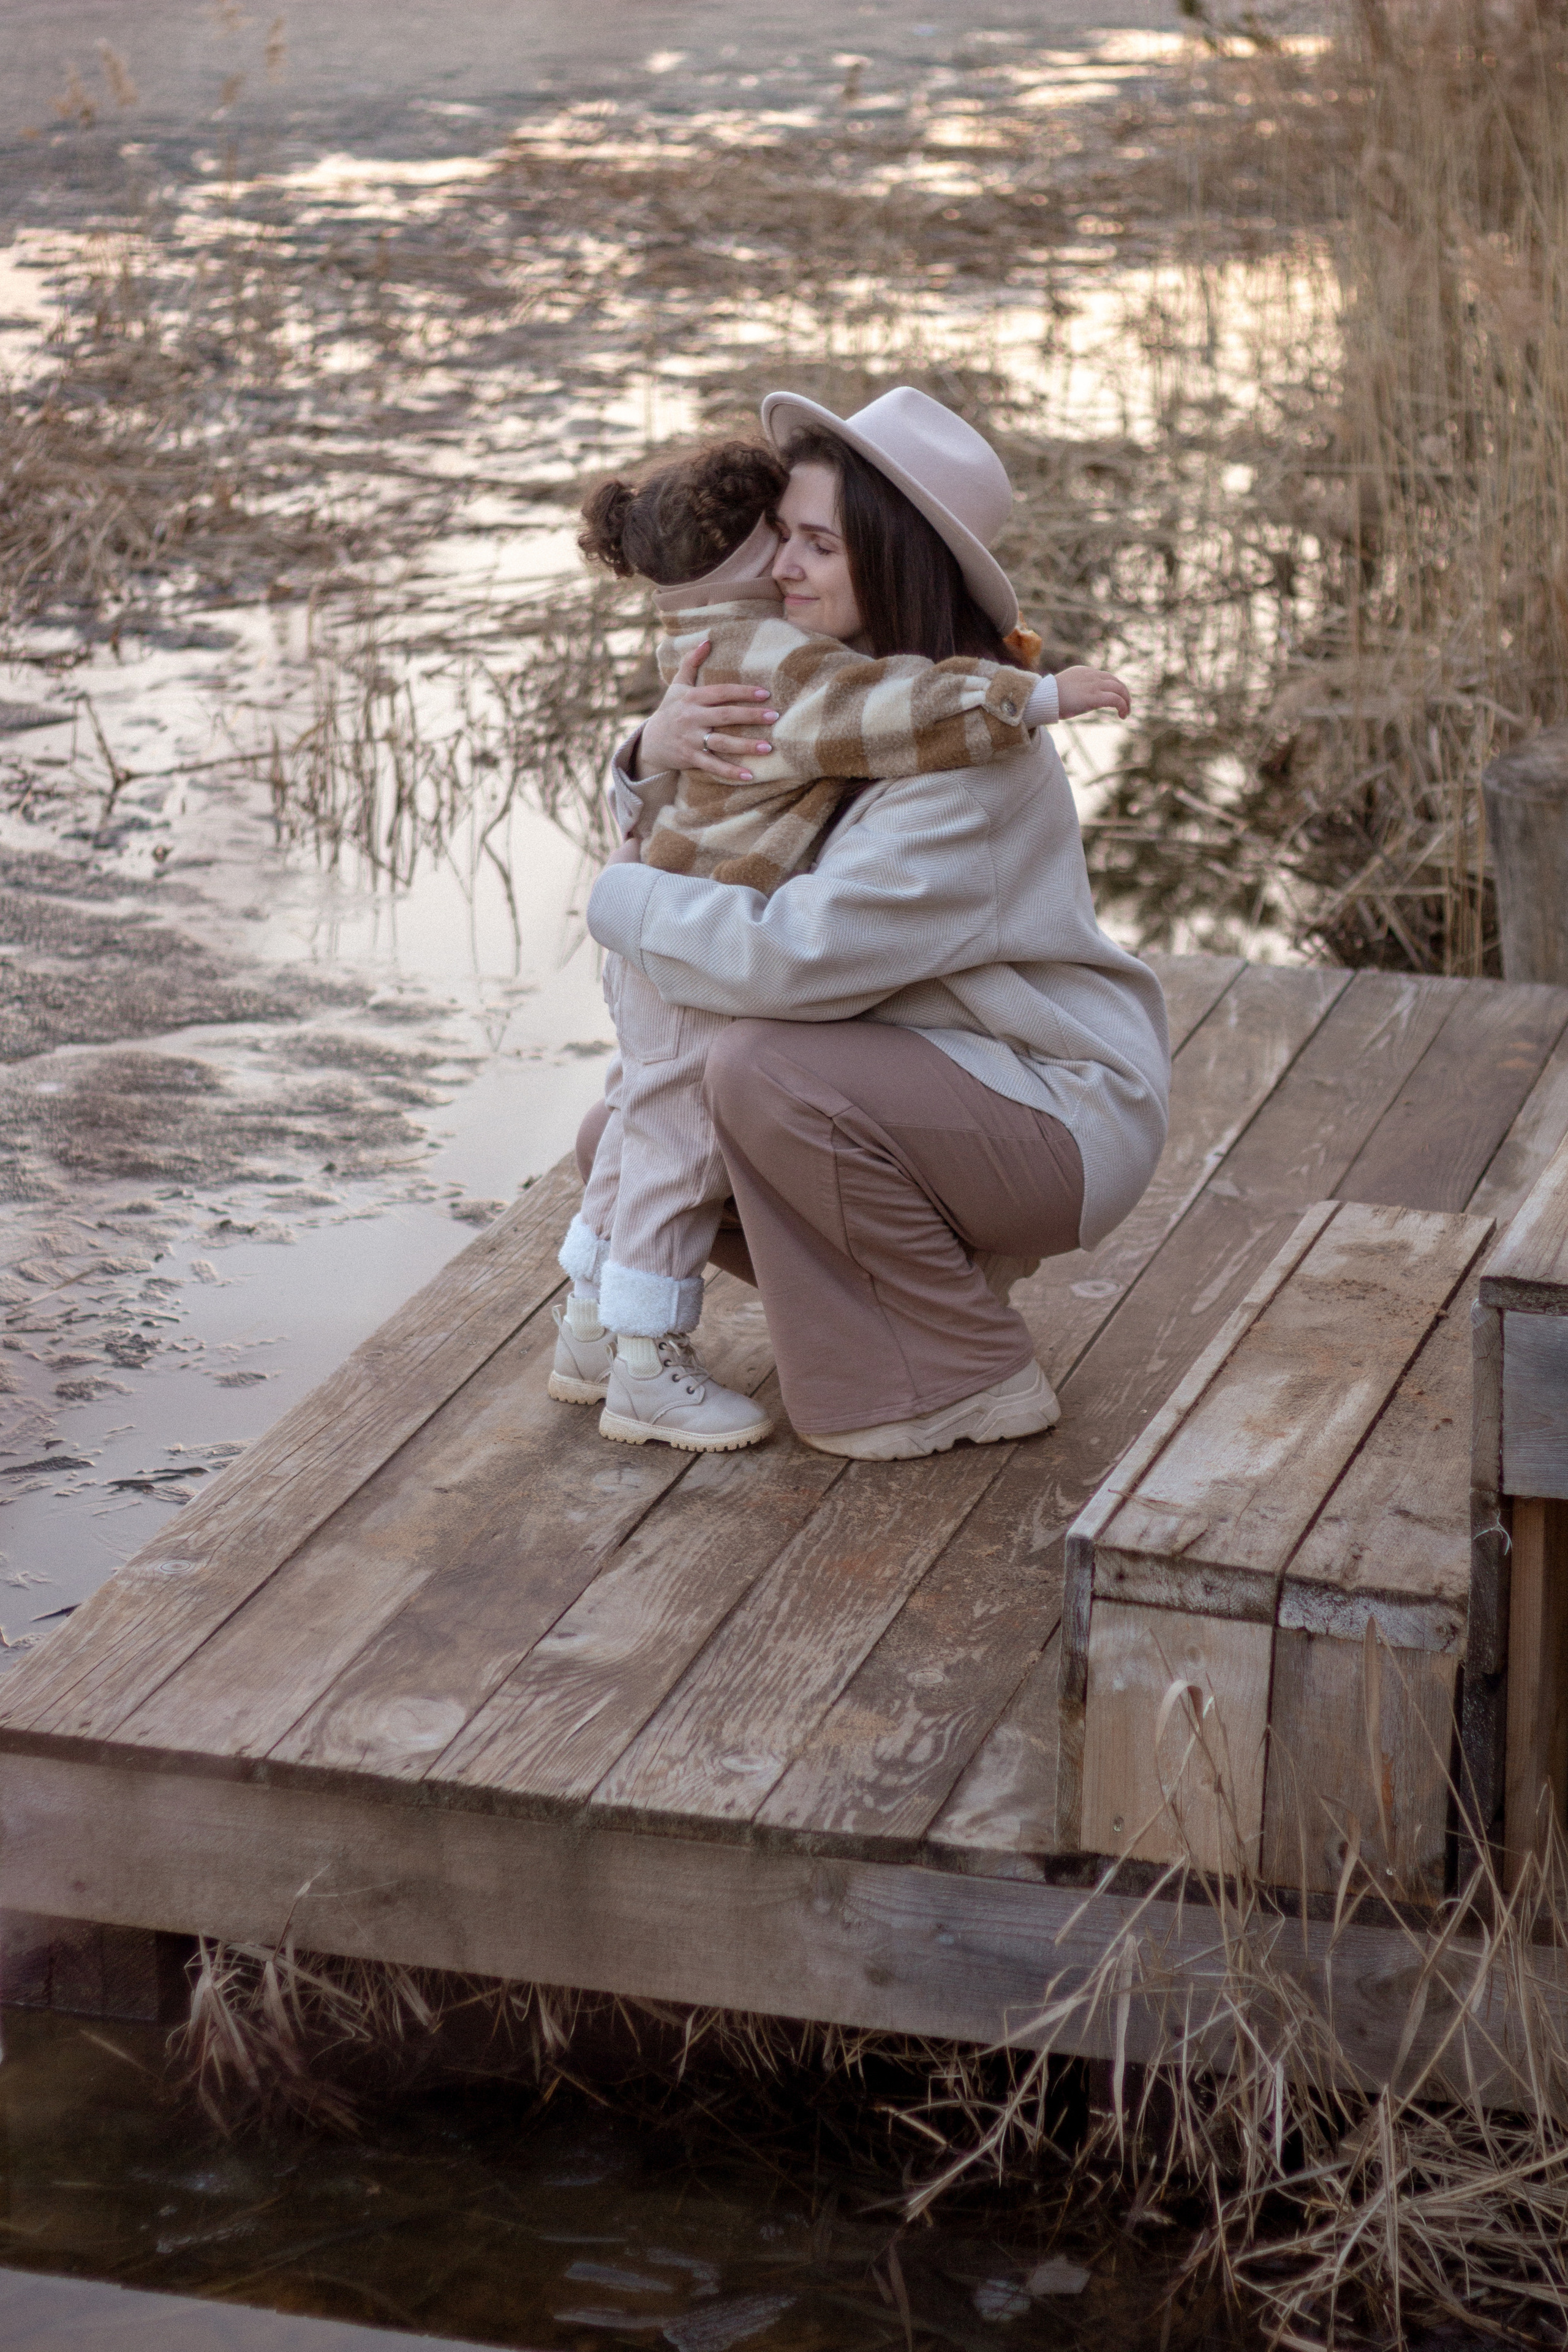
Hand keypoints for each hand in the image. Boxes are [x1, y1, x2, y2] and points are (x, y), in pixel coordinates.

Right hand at [634, 642, 778, 780]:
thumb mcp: (678, 685)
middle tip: (775, 716)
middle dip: (751, 716)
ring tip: (768, 747)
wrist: (650, 742)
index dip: (743, 692)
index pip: (721, 692)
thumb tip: (707, 641)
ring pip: (722, 742)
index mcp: (692, 698)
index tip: (765, 693)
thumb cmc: (671, 710)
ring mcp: (691, 739)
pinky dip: (730, 772)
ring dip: (745, 746)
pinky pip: (713, 765)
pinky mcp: (691, 758)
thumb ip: (691, 662)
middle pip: (726, 715)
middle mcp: (692, 718)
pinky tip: (749, 775)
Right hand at [1055, 665, 1130, 722]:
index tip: (1115, 699)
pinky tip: (1122, 715)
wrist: (1044, 697)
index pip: (1106, 676)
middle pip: (1116, 682)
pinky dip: (1123, 706)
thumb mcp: (1064, 689)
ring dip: (1126, 701)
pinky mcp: (1094, 697)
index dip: (1114, 688)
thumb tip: (1075, 702)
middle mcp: (1092, 676)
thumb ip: (1074, 691)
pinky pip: (1115, 700)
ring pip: (1120, 689)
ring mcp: (1094, 685)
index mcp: (1084, 672)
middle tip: (1126, 706)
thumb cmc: (1049, 697)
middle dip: (1124, 694)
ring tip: (1125, 712)